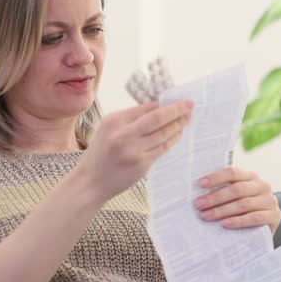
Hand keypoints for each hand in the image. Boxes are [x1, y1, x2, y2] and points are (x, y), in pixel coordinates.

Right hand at [77, 99, 193, 201]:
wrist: (90, 182)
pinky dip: (172, 140)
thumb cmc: (100, 153)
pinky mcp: (142, 165)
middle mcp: (124, 134)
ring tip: (187, 118)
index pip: (146, 107)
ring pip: (163, 134)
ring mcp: (134, 151)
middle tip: (190, 105)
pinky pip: (162, 149)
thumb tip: (157, 107)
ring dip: (178, 125)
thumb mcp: (107, 129)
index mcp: (115, 121)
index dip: (164, 103)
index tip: (177, 99)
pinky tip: (178, 134)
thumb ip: (129, 118)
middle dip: (177, 110)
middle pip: (158, 118)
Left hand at [194, 167, 280, 233]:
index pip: (233, 173)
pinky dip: (238, 221)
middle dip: (215, 197)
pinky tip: (225, 224)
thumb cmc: (245, 208)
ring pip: (244, 204)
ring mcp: (269, 201)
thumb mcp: (237, 196)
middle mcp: (262, 186)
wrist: (266, 224)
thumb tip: (198, 193)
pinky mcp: (274, 216)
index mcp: (251, 176)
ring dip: (222, 210)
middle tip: (199, 205)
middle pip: (237, 189)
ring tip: (206, 216)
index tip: (200, 184)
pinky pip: (254, 218)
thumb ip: (223, 190)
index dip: (216, 177)